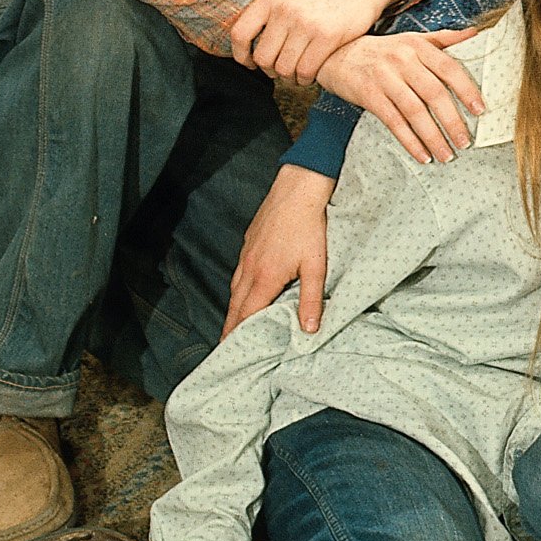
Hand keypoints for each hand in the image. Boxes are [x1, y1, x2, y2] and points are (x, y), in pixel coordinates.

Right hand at [225, 161, 334, 335]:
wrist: (298, 188)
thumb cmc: (309, 226)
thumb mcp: (315, 265)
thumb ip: (310, 299)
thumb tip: (309, 330)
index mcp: (264, 278)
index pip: (246, 315)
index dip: (237, 335)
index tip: (230, 352)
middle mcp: (250, 268)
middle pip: (235, 305)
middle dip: (229, 327)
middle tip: (224, 347)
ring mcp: (247, 253)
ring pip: (235, 288)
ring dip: (233, 308)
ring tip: (232, 325)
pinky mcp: (249, 242)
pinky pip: (238, 271)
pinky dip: (237, 288)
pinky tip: (243, 290)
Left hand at [227, 0, 407, 85]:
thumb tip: (237, 1)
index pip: (240, 33)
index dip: (241, 55)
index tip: (250, 63)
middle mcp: (285, 8)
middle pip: (263, 58)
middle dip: (270, 70)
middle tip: (280, 68)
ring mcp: (306, 23)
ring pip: (283, 68)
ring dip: (289, 77)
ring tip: (296, 72)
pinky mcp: (327, 37)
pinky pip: (306, 71)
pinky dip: (305, 79)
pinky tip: (309, 74)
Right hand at [321, 24, 483, 163]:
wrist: (336, 54)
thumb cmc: (381, 50)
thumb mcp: (411, 39)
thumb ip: (443, 38)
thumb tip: (475, 33)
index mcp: (418, 46)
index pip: (449, 68)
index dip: (466, 90)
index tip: (480, 110)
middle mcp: (403, 60)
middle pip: (434, 93)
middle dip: (452, 121)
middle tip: (465, 142)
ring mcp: (385, 78)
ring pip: (414, 111)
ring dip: (433, 136)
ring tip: (446, 155)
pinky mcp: (369, 95)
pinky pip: (393, 122)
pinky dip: (409, 141)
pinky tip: (422, 155)